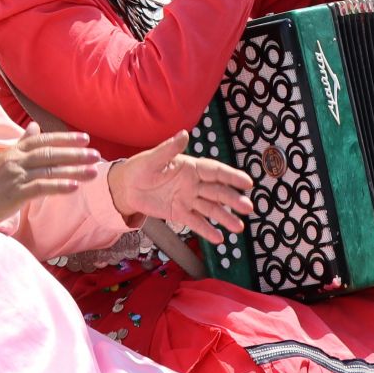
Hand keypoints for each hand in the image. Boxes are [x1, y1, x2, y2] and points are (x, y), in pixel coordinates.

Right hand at [0, 123, 101, 236]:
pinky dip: (59, 186)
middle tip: (96, 154)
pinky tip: (74, 187)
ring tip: (93, 172)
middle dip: (75, 153)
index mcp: (14, 151)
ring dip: (74, 170)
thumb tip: (35, 126)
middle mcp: (16, 160)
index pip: (43, 140)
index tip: (84, 138)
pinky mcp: (15, 193)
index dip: (65, 138)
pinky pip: (41, 187)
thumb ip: (21, 144)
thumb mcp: (4, 160)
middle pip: (50, 153)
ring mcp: (15, 176)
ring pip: (50, 169)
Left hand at [108, 131, 254, 244]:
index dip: (232, 176)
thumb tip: (184, 134)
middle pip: (217, 192)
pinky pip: (195, 222)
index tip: (247, 183)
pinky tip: (219, 239)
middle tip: (247, 208)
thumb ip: (169, 149)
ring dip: (225, 217)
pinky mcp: (180, 213)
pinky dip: (207, 230)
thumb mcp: (153, 158)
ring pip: (211, 209)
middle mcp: (194, 184)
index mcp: (191, 167)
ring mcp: (188, 199)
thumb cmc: (140, 168)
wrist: (126, 187)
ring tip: (238, 228)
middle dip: (233, 199)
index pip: (215, 171)